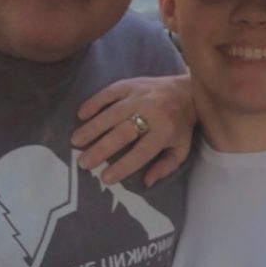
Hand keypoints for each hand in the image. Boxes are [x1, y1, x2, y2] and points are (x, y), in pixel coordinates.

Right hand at [71, 75, 195, 185]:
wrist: (189, 90)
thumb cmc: (181, 125)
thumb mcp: (181, 149)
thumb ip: (166, 167)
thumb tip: (146, 183)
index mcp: (166, 131)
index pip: (142, 152)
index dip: (123, 166)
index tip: (105, 178)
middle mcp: (152, 112)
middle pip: (123, 133)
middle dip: (101, 149)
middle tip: (83, 162)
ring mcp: (140, 96)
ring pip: (112, 113)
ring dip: (92, 128)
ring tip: (76, 142)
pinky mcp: (131, 83)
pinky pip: (110, 92)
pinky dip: (94, 102)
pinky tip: (81, 115)